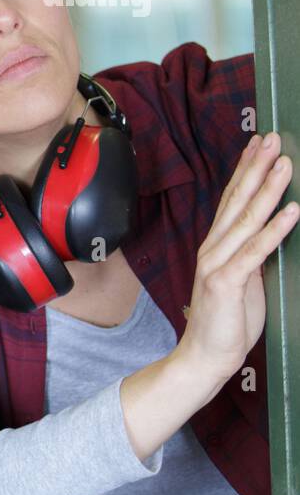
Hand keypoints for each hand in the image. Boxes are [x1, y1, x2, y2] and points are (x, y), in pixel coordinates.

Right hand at [174, 131, 297, 383]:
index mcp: (216, 245)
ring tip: (285, 164)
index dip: (246, 169)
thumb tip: (273, 230)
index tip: (258, 143)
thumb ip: (252, 254)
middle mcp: (213, 248)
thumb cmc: (226, 320)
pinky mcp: (227, 282)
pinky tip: (291, 211)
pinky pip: (255, 251)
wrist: (204, 355)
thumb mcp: (245, 279)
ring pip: (247, 219)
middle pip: (238, 201)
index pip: (232, 200)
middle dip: (257, 168)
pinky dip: (274, 229)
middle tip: (273, 139)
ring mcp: (217, 264)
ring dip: (268, 189)